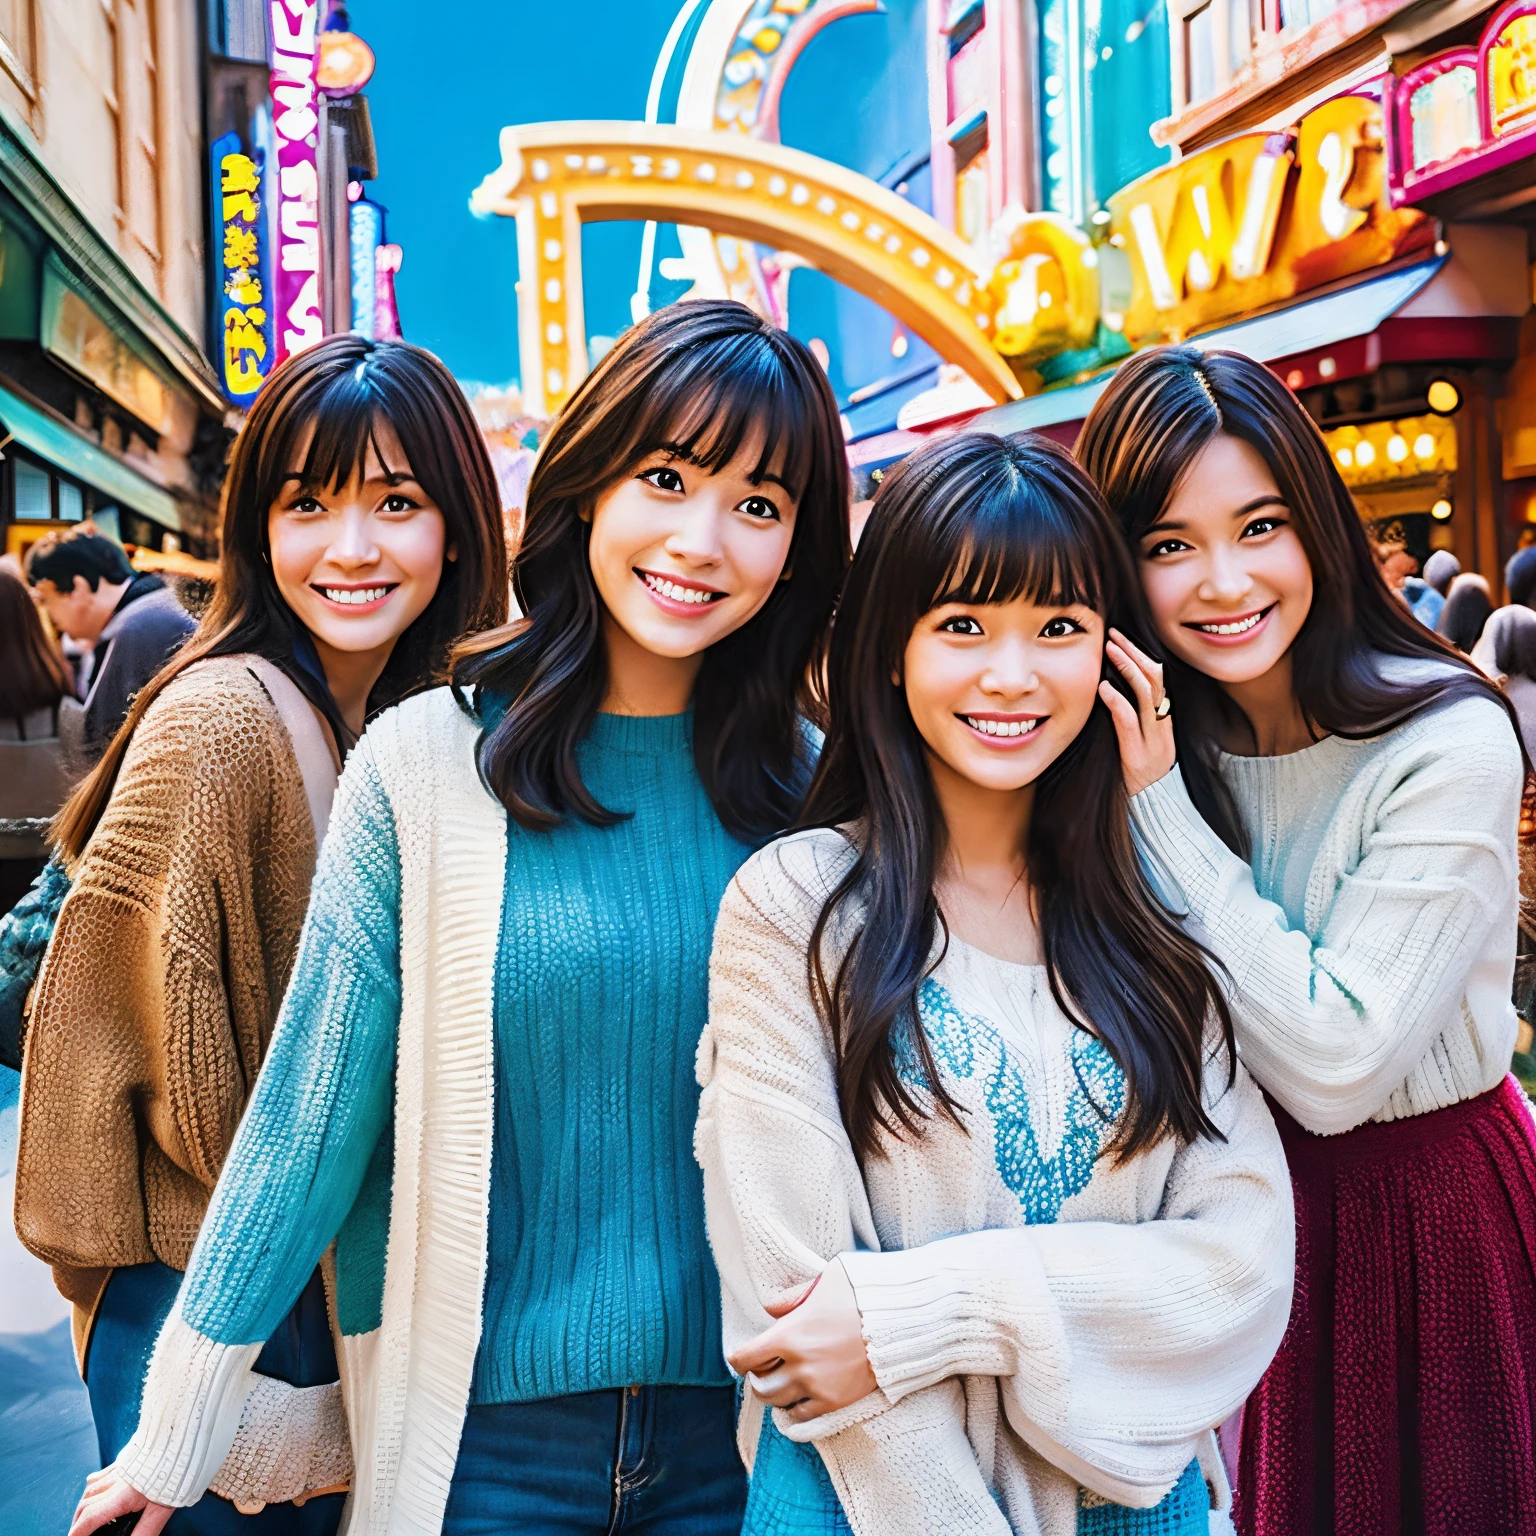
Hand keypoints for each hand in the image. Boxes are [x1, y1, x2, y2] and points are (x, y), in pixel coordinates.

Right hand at [68, 1468, 172, 1535]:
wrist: (182, 1437)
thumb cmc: (177, 1472)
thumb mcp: (161, 1508)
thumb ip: (144, 1531)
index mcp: (123, 1495)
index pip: (90, 1518)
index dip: (78, 1533)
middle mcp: (116, 1481)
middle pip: (85, 1505)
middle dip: (77, 1523)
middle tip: (77, 1534)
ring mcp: (119, 1468)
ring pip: (91, 1489)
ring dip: (84, 1506)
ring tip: (84, 1519)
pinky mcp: (125, 1459)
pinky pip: (101, 1474)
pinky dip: (93, 1488)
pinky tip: (98, 1491)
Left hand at [726, 1260, 877, 1422]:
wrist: (904, 1320)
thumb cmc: (863, 1292)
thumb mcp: (826, 1278)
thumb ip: (793, 1296)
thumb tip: (769, 1307)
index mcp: (791, 1333)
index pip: (745, 1358)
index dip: (738, 1358)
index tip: (742, 1355)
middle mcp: (800, 1364)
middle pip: (759, 1385)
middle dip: (757, 1376)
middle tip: (764, 1367)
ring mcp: (819, 1386)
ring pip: (778, 1403)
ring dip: (775, 1393)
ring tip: (782, 1380)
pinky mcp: (837, 1401)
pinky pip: (802, 1416)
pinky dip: (795, 1409)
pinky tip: (799, 1396)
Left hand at [1099, 628, 1175, 797]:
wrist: (1156, 811)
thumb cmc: (1140, 778)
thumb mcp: (1141, 744)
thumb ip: (1132, 720)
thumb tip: (1112, 692)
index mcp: (1164, 722)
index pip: (1159, 680)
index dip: (1141, 656)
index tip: (1122, 639)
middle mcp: (1161, 727)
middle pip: (1155, 679)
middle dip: (1134, 653)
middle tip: (1113, 635)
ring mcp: (1152, 741)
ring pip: (1146, 695)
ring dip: (1127, 668)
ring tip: (1109, 650)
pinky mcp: (1138, 756)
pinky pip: (1130, 723)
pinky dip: (1117, 701)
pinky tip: (1104, 687)